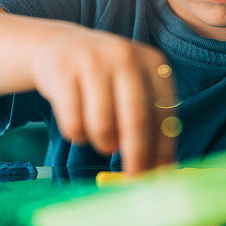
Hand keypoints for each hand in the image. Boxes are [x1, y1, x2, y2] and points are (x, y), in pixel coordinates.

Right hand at [29, 22, 177, 175]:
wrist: (60, 46)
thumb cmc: (105, 78)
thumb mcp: (133, 86)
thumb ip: (148, 120)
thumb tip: (160, 170)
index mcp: (153, 63)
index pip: (165, 113)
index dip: (163, 149)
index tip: (160, 175)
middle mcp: (126, 57)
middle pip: (136, 119)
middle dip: (137, 156)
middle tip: (134, 179)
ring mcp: (93, 61)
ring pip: (103, 125)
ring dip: (103, 144)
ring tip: (102, 141)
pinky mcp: (63, 71)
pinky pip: (73, 123)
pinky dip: (77, 135)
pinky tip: (78, 125)